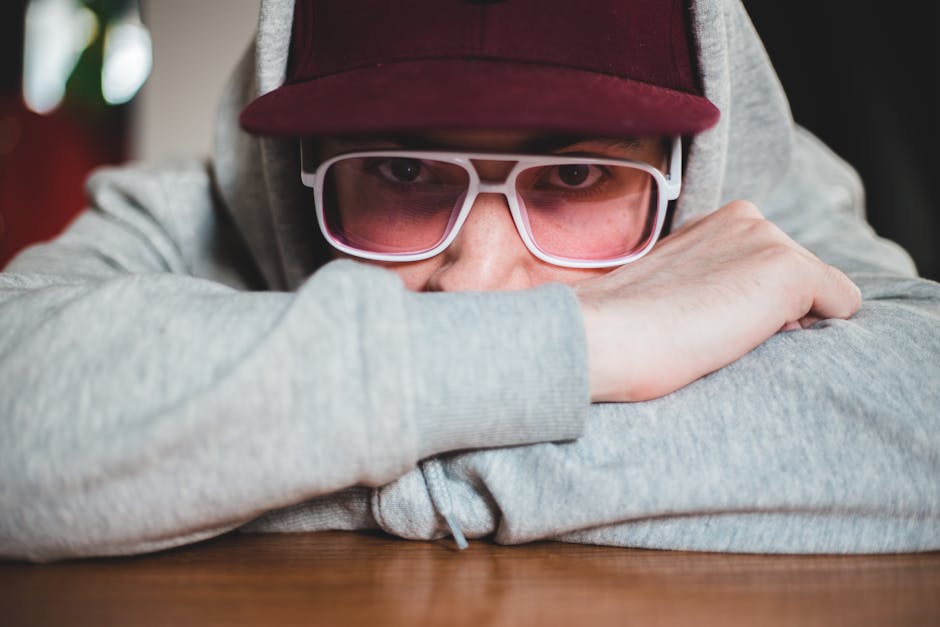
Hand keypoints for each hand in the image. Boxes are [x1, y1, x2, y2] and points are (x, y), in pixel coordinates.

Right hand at [573, 201, 860, 401]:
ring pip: (819, 293)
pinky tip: (754, 335)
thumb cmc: (622, 329)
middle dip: (774, 310)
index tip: (702, 320)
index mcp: (718, 222)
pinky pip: (841, 305)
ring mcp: (769, 240)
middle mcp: (748, 218)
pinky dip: (817, 331)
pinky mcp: (787, 270)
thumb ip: (711, 283)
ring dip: (786, 322)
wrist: (602, 337)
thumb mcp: (672, 290)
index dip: (748, 306)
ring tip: (724, 333)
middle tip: (711, 330)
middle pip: (799, 279)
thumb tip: (742, 309)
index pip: (767, 268)